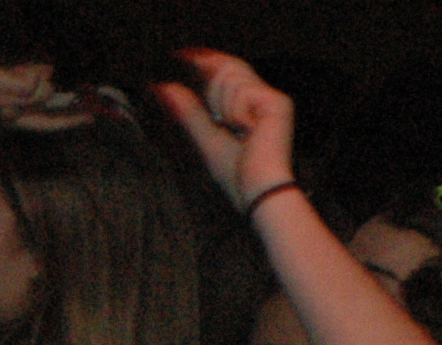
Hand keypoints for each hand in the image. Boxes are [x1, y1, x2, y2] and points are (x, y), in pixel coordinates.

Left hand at [154, 50, 297, 214]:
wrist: (257, 191)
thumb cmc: (236, 176)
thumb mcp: (204, 138)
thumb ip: (188, 111)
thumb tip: (163, 87)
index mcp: (248, 107)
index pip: (227, 73)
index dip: (206, 61)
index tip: (183, 54)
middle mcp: (262, 99)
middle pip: (229, 70)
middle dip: (211, 79)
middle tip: (207, 98)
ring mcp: (272, 99)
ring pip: (232, 79)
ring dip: (223, 105)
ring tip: (236, 130)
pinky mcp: (278, 103)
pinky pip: (244, 91)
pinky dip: (236, 110)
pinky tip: (245, 128)